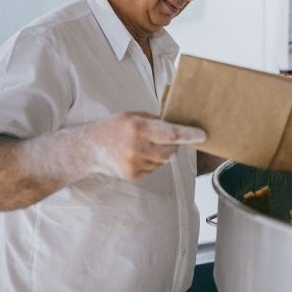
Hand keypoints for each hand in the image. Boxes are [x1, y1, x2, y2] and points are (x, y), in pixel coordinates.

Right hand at [90, 111, 205, 179]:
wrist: (89, 148)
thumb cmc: (114, 127)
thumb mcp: (134, 116)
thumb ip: (156, 121)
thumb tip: (180, 126)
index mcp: (138, 128)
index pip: (170, 133)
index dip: (188, 135)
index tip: (202, 135)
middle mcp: (136, 147)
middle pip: (170, 152)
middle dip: (173, 147)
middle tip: (163, 140)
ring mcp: (134, 164)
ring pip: (163, 162)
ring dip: (160, 155)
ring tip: (142, 147)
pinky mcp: (132, 175)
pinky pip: (153, 169)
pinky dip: (150, 162)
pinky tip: (135, 156)